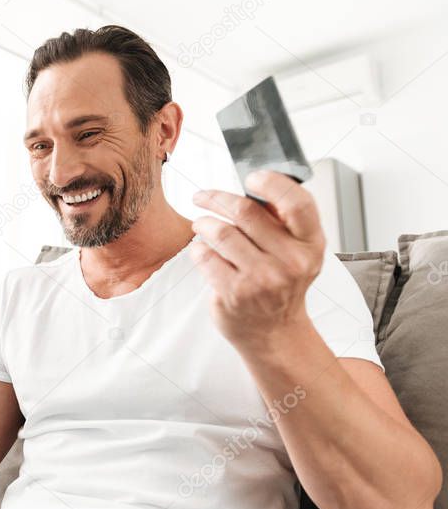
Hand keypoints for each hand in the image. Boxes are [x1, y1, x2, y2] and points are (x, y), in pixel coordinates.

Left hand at [189, 170, 325, 349]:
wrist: (273, 331)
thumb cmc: (281, 283)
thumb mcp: (297, 251)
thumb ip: (281, 220)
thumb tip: (254, 183)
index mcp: (311, 244)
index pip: (297, 203)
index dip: (272, 183)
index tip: (251, 177)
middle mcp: (291, 261)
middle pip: (246, 212)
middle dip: (217, 198)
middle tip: (202, 196)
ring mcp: (262, 279)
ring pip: (221, 232)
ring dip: (203, 223)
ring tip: (201, 225)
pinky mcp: (234, 293)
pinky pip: (205, 256)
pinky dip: (198, 248)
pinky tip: (203, 250)